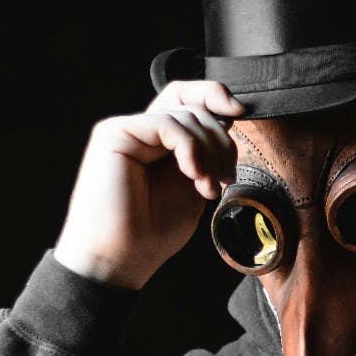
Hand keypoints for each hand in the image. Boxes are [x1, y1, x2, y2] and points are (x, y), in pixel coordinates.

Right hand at [53, 80, 244, 288]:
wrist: (120, 260)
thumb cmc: (151, 233)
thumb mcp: (194, 186)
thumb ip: (206, 153)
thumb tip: (227, 119)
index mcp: (158, 143)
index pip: (187, 99)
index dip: (215, 96)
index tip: (242, 112)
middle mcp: (141, 131)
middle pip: (192, 106)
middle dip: (221, 140)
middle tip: (225, 177)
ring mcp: (126, 130)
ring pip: (184, 115)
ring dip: (209, 151)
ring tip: (207, 188)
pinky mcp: (114, 134)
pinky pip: (167, 124)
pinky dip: (190, 148)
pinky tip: (193, 175)